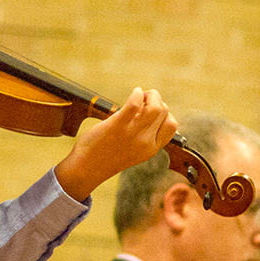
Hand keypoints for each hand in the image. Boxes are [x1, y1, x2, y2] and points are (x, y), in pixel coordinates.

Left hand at [54, 87, 177, 200]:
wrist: (88, 168)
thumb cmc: (106, 156)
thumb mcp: (133, 151)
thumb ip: (144, 136)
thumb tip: (147, 111)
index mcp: (152, 149)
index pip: (171, 125)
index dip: (165, 113)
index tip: (151, 110)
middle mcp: (146, 142)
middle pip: (164, 112)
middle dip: (156, 100)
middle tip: (144, 99)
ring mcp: (133, 133)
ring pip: (155, 107)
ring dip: (151, 95)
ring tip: (141, 94)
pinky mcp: (118, 125)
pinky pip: (134, 104)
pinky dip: (137, 94)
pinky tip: (135, 93)